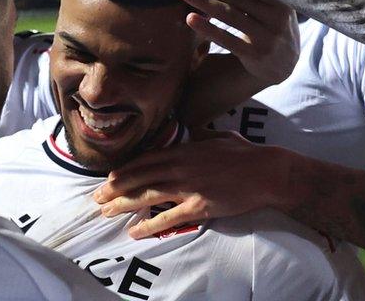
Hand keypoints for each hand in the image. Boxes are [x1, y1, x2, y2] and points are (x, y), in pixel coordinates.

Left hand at [93, 131, 290, 238]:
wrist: (267, 171)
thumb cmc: (245, 154)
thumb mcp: (217, 136)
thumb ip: (199, 135)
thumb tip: (191, 132)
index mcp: (183, 149)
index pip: (145, 159)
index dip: (124, 170)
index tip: (108, 178)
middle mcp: (180, 166)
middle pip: (139, 177)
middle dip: (114, 188)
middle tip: (97, 199)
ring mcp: (189, 186)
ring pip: (147, 195)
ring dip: (123, 205)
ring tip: (106, 213)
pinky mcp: (199, 205)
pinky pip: (168, 217)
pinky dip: (149, 225)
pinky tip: (135, 231)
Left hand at [178, 0, 298, 85]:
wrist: (285, 63)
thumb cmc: (267, 24)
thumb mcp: (266, 5)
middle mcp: (276, 14)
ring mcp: (267, 35)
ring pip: (229, 15)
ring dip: (203, 1)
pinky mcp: (257, 53)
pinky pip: (228, 39)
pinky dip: (208, 28)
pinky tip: (191, 19)